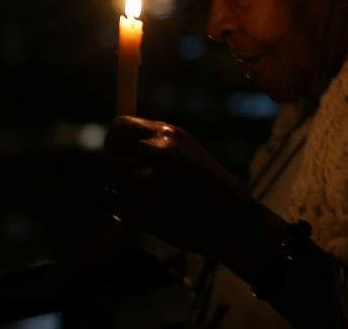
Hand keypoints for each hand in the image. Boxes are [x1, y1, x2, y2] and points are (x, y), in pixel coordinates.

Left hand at [103, 115, 267, 258]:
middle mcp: (159, 151)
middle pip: (113, 151)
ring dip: (124, 194)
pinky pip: (119, 209)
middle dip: (116, 167)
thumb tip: (117, 147)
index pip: (120, 126)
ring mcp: (152, 179)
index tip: (120, 157)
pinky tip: (156, 217)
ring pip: (113, 181)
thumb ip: (154, 146)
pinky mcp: (147, 208)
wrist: (235, 221)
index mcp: (169, 134)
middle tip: (126, 182)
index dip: (115, 142)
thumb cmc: (209, 189)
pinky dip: (131, 216)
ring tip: (154, 202)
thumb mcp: (186, 153)